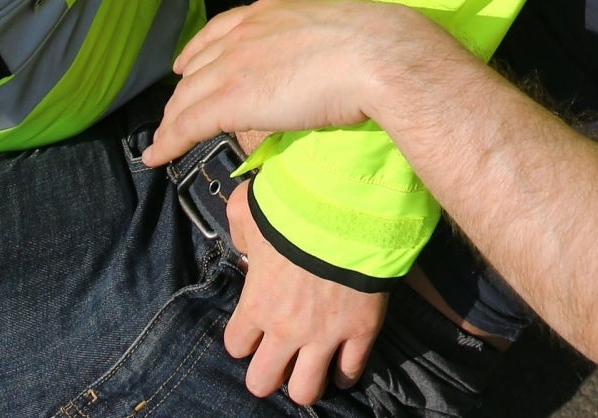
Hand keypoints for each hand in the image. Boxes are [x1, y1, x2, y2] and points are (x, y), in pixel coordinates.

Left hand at [143, 0, 434, 166]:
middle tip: (175, 113)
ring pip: (187, 96)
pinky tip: (157, 156)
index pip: (219, 31)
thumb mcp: (333, 33)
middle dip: (183, 92)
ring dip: (171, 121)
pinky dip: (169, 141)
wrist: (374, 54)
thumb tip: (319, 64)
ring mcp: (234, 64)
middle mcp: (244, 32)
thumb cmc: (372, 45)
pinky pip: (187, 124)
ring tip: (162, 141)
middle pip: (198, 67)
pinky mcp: (230, 98)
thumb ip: (312, 46)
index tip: (185, 65)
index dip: (197, 51)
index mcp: (269, 11)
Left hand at [225, 182, 388, 403]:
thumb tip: (244, 245)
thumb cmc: (295, 204)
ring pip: (305, 391)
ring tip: (309, 367)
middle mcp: (285, 330)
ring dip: (304, 382)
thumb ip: (240, 230)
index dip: (244, 338)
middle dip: (268, 372)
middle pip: (263, 382)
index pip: (236, 346)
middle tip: (279, 354)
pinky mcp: (361, 331)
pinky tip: (341, 365)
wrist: (349, 205)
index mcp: (256, 304)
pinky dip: (344, 373)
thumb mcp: (250, 208)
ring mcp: (325, 335)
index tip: (255, 327)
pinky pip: (350, 372)